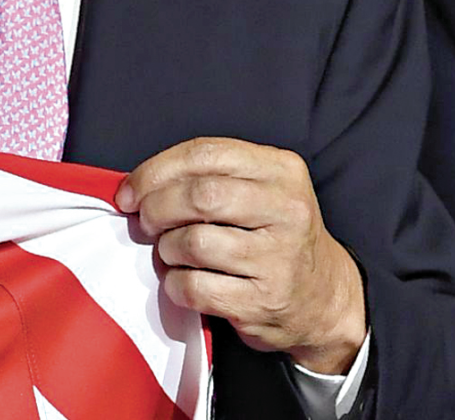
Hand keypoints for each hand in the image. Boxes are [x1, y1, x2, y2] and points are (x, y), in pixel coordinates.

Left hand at [117, 137, 365, 373]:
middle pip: (199, 196)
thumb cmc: (272, 234)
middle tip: (144, 221)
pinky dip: (174, 284)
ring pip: (193, 242)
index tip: (130, 190)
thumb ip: (205, 176)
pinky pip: (195, 287)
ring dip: (165, 249)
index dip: (155, 170)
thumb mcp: (258, 189)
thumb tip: (134, 189)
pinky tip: (181, 282)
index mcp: (281, 171)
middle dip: (156, 208)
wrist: (324, 299)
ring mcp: (280, 259)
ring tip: (170, 252)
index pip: (204, 154)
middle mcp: (288, 211)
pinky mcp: (264, 301)